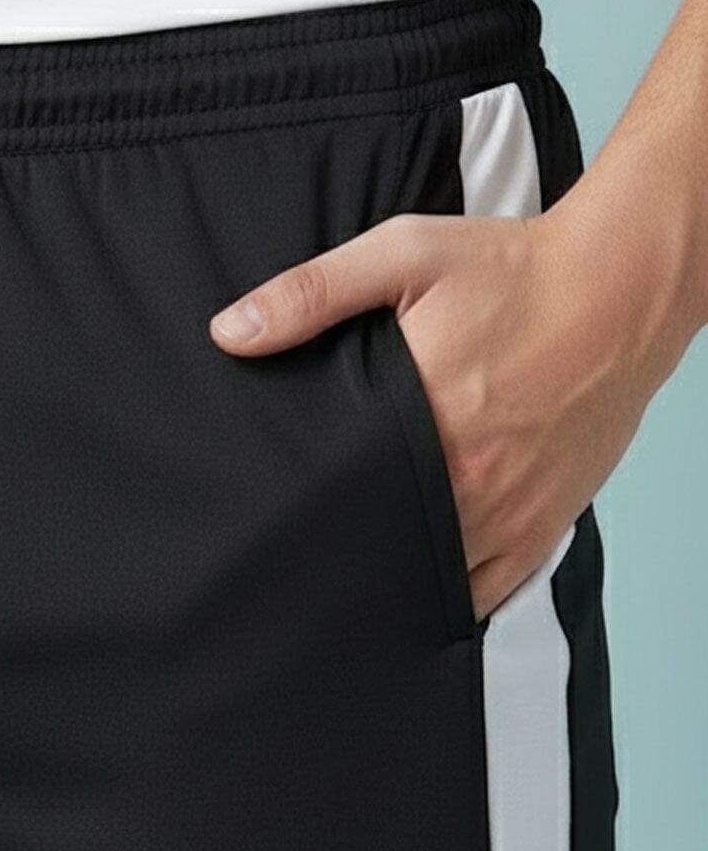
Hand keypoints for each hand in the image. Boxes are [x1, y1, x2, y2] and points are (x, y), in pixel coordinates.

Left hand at [208, 204, 653, 621]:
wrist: (620, 289)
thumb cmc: (514, 272)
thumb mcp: (404, 256)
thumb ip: (311, 293)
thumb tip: (230, 330)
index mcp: (426, 423)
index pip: (337, 501)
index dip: (300, 520)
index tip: (271, 523)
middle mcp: (470, 484)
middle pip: (380, 547)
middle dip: (340, 552)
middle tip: (301, 554)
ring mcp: (512, 513)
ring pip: (430, 578)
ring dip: (391, 577)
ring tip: (349, 573)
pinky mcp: (545, 525)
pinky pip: (488, 589)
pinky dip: (450, 594)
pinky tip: (414, 589)